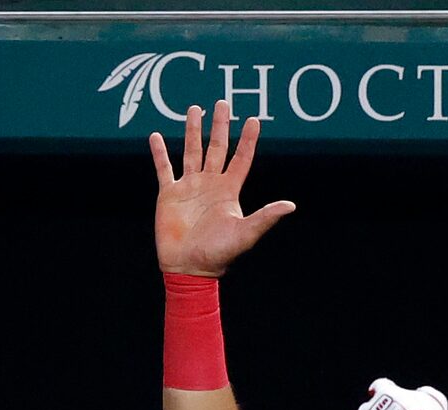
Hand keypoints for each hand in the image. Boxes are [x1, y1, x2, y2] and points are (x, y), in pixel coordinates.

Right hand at [150, 100, 294, 277]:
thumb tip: (291, 205)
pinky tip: (156, 136)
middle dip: (219, 126)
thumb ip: (265, 217)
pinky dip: (159, 153)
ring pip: (191, 151)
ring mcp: (189, 187)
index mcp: (228, 191)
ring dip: (192, 130)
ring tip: (194, 109)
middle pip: (216, 148)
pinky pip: (164, 168)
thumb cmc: (219, 254)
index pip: (241, 159)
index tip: (254, 120)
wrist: (189, 268)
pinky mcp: (169, 194)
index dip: (247, 140)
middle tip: (223, 103)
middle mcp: (210, 184)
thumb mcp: (245, 234)